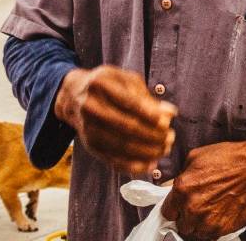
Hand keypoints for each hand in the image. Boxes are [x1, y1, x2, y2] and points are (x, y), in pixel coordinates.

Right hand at [54, 66, 175, 174]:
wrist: (75, 96)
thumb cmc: (109, 86)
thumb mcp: (126, 80)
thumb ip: (147, 97)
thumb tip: (170, 113)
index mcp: (100, 84)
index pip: (128, 102)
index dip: (149, 114)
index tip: (167, 122)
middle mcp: (90, 107)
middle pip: (125, 126)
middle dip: (152, 135)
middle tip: (170, 138)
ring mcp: (88, 128)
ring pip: (120, 145)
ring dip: (146, 151)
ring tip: (165, 149)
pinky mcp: (90, 145)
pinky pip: (112, 160)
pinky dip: (133, 165)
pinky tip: (150, 164)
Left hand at [161, 141, 245, 239]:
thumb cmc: (228, 158)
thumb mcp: (196, 156)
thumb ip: (181, 175)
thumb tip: (173, 186)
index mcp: (182, 189)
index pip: (167, 212)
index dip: (175, 208)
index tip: (181, 207)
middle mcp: (192, 207)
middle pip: (181, 224)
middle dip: (187, 217)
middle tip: (199, 208)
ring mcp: (207, 220)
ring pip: (194, 233)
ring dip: (199, 225)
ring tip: (210, 213)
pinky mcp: (222, 228)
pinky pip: (210, 236)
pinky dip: (213, 229)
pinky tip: (220, 216)